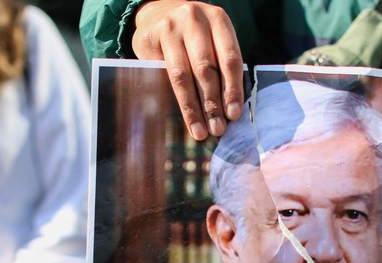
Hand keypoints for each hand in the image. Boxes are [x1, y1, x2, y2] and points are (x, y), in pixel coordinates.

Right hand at [133, 0, 244, 139]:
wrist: (159, 12)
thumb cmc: (195, 35)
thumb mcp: (214, 39)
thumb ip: (222, 66)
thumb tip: (229, 111)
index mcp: (218, 19)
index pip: (229, 59)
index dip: (232, 89)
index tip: (234, 115)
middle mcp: (193, 19)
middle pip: (205, 69)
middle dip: (212, 104)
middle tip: (217, 129)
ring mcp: (168, 28)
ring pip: (182, 75)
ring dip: (192, 108)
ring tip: (199, 131)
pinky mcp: (148, 40)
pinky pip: (161, 76)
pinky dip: (171, 99)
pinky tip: (178, 117)